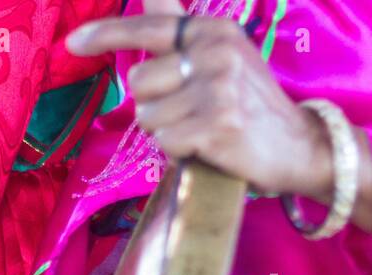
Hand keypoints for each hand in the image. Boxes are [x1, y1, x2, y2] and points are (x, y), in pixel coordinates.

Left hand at [69, 0, 336, 202]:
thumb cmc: (247, 105)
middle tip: (192, 112)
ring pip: (148, 116)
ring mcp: (217, 88)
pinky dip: (178, 152)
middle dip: (156, 104)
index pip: (148, 25)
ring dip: (166, 131)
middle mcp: (215, 51)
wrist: (298, 146)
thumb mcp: (219, 54)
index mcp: (212, 30)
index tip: (73, 43)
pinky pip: (164, 142)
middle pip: (139, 82)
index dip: (105, 34)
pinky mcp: (217, 125)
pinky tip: (207, 147)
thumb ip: (179, 27)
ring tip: (200, 129)